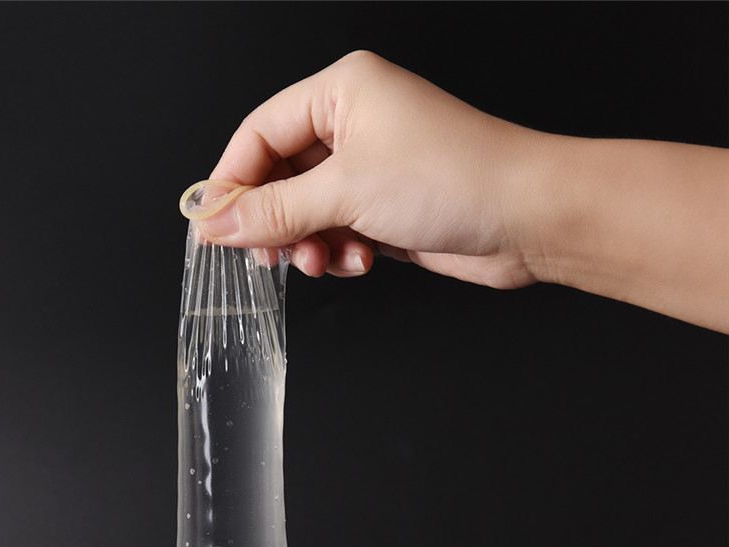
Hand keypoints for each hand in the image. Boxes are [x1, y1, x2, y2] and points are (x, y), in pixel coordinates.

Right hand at [196, 50, 542, 288]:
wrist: (527, 218)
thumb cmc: (455, 177)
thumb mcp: (346, 191)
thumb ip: (273, 210)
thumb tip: (217, 223)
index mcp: (341, 93)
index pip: (259, 134)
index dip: (231, 182)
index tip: (212, 226)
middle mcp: (356, 125)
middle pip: (281, 177)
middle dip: (276, 223)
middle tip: (269, 256)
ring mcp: (373, 169)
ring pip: (309, 211)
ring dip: (311, 244)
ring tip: (324, 261)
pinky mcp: (388, 208)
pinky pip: (340, 232)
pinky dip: (342, 252)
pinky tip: (362, 260)